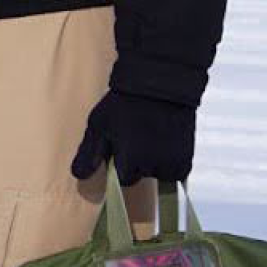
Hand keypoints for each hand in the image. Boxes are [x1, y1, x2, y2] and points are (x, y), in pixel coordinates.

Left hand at [71, 88, 195, 183]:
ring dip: (155, 163)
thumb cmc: (123, 105)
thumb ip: (89, 153)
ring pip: (160, 175)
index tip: (120, 146)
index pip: (124, 179)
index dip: (121, 163)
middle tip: (136, 138)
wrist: (159, 86)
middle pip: (142, 176)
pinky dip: (171, 163)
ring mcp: (173, 162)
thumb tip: (79, 176)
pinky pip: (177, 171)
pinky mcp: (188, 157)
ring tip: (151, 138)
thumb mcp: (99, 125)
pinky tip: (164, 143)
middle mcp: (153, 165)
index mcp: (130, 160)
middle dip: (137, 163)